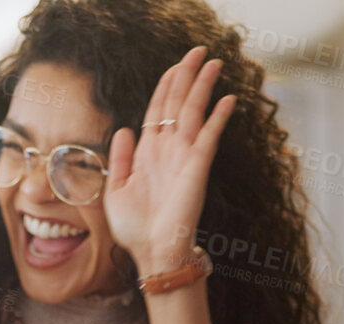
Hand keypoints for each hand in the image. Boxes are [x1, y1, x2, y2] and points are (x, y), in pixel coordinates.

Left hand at [103, 46, 237, 272]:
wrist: (152, 251)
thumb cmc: (134, 227)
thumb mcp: (116, 189)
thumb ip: (120, 158)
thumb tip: (124, 128)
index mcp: (147, 152)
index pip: (158, 109)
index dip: (166, 85)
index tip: (175, 65)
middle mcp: (168, 149)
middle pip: (178, 103)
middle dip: (187, 75)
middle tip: (198, 51)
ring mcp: (184, 156)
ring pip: (194, 112)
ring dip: (203, 86)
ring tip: (214, 62)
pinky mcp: (197, 167)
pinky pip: (210, 135)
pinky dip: (218, 117)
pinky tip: (227, 99)